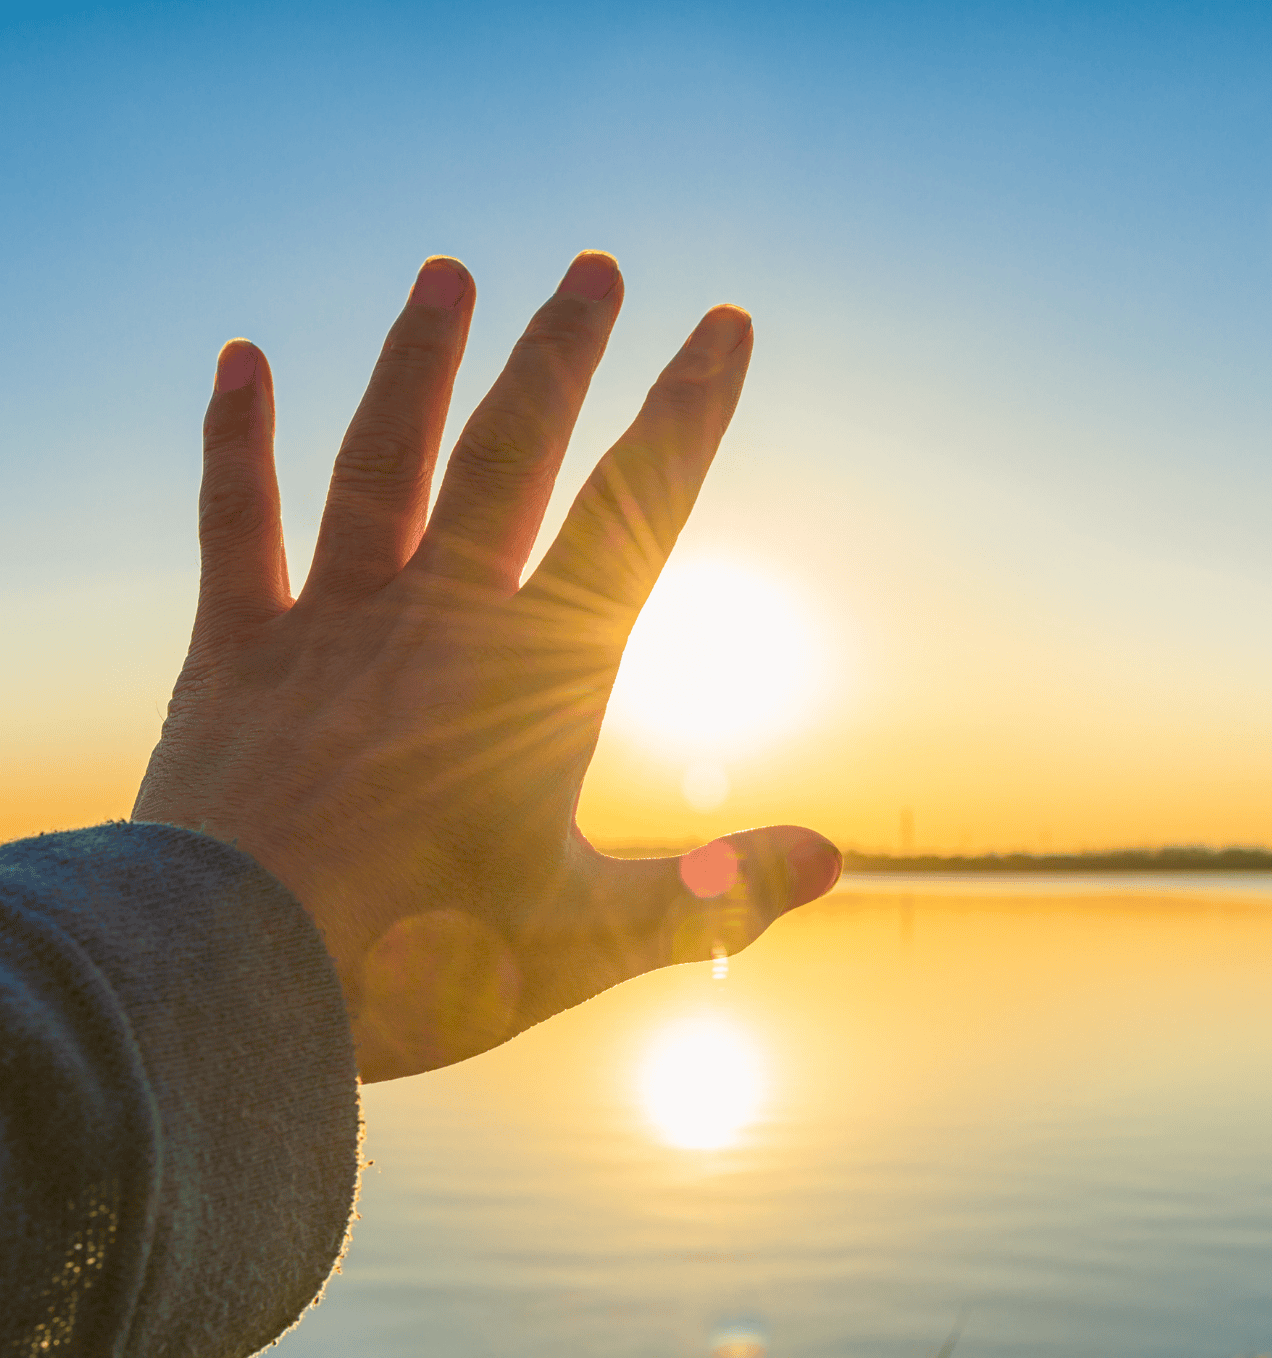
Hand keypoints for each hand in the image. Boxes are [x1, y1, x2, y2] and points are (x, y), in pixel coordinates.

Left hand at [134, 251, 839, 1082]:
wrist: (244, 976)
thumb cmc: (424, 966)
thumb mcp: (589, 942)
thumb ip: (713, 897)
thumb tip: (834, 858)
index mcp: (540, 679)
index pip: (636, 518)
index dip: (687, 416)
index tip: (724, 325)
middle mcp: (438, 622)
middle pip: (512, 458)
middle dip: (561, 357)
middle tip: (595, 267)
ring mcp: (332, 628)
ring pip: (383, 464)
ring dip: (418, 364)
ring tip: (450, 274)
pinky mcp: (236, 655)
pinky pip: (239, 525)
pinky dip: (238, 440)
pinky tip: (243, 359)